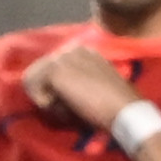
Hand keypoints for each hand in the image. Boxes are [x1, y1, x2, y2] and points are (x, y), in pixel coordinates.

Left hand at [20, 42, 134, 132]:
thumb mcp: (95, 88)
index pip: (51, 69)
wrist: (126, 111)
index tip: (76, 102)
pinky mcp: (56, 71)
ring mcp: (63, 58)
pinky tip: (67, 109)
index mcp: (83, 51)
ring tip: (70, 108)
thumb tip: (53, 92)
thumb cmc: (115, 105)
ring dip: (48, 99)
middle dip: (49, 93)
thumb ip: (76, 83)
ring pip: (35, 81)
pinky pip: (34, 92)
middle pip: (39, 73)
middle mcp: (71, 49)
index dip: (56, 90)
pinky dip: (47, 106)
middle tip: (71, 108)